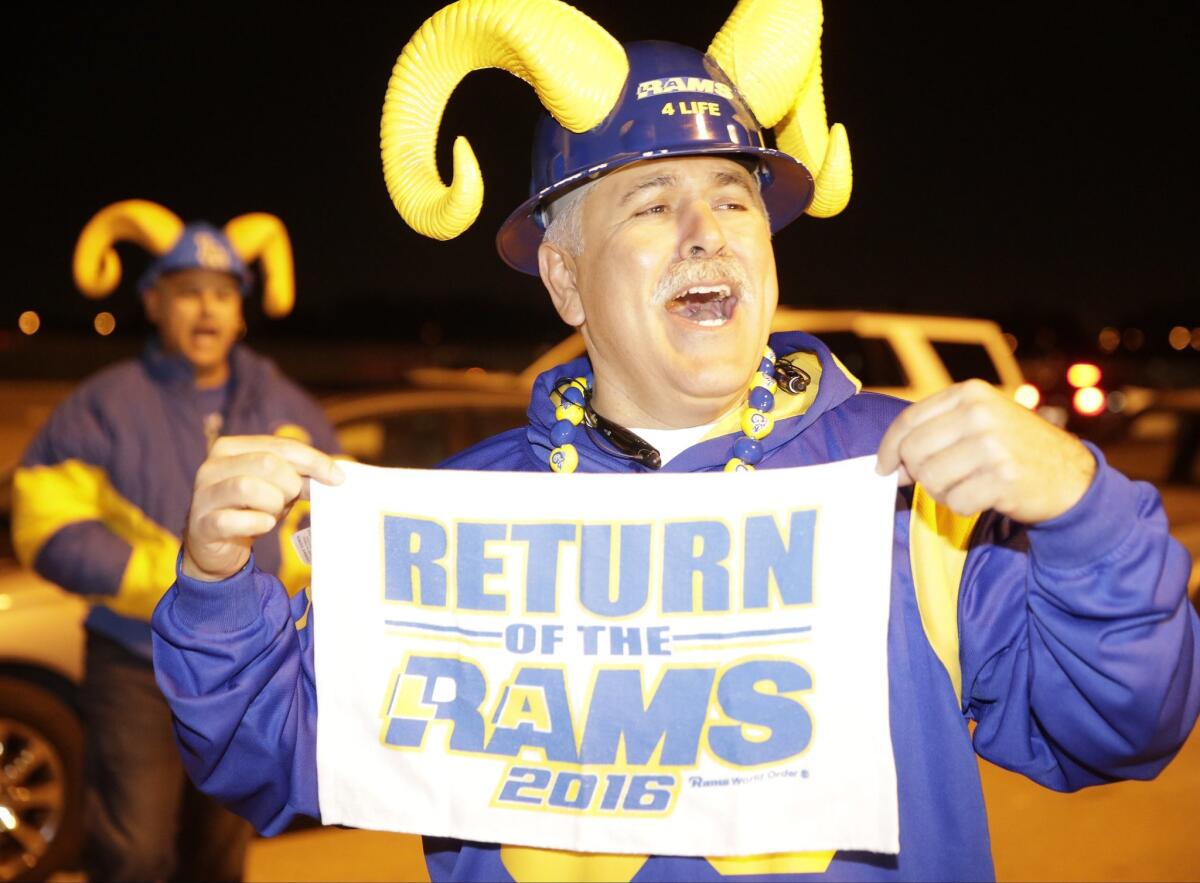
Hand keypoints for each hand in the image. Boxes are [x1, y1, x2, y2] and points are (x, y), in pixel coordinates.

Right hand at [182, 436, 344, 581]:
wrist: (216, 547)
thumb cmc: (250, 509)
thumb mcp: (277, 487)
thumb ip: (300, 477)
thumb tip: (334, 476)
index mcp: (231, 448)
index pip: (280, 445)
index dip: (313, 460)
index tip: (337, 478)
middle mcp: (212, 466)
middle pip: (267, 463)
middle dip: (290, 484)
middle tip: (291, 499)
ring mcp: (203, 495)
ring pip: (248, 487)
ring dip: (273, 504)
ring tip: (273, 513)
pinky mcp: (202, 524)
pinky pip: (233, 520)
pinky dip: (257, 523)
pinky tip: (263, 525)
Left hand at [876, 379, 1095, 522]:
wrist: (1071, 476)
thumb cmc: (1014, 449)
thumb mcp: (978, 423)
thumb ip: (933, 434)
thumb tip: (887, 465)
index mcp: (970, 393)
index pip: (908, 421)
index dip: (889, 448)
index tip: (883, 466)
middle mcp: (980, 414)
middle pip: (913, 451)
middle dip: (917, 473)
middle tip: (938, 480)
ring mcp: (993, 445)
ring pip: (931, 479)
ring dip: (942, 492)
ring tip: (966, 486)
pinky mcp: (1003, 478)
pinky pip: (956, 502)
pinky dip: (962, 506)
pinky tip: (982, 498)